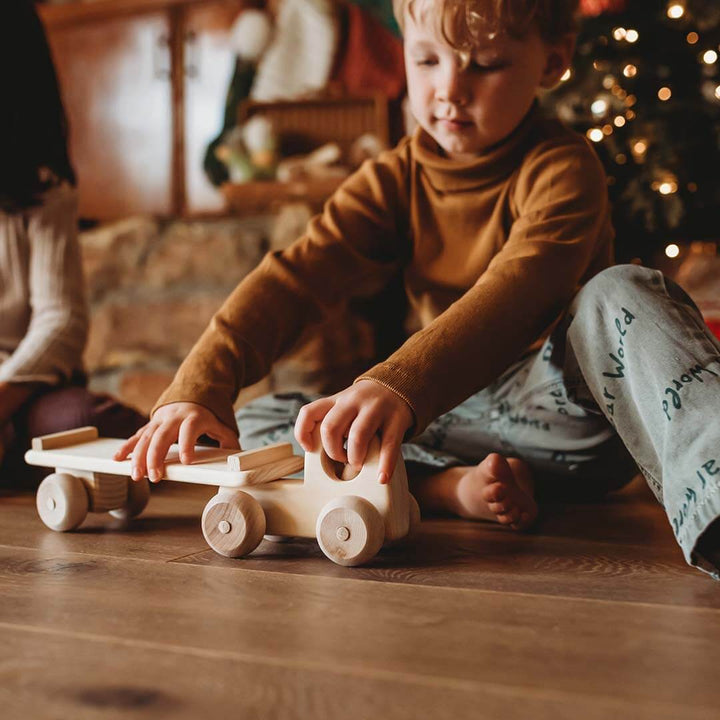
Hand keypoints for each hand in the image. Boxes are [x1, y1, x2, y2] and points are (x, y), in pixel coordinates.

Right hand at [114, 402, 239, 482]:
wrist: (192, 392)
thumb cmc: (208, 414)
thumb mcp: (221, 423)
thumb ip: (228, 438)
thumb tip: (238, 455)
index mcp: (194, 417)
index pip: (189, 431)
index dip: (188, 445)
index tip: (187, 461)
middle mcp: (174, 418)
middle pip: (162, 436)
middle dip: (156, 457)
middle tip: (154, 476)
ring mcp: (160, 421)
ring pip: (146, 438)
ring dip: (138, 457)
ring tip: (136, 475)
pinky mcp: (151, 424)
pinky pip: (136, 436)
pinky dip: (126, 447)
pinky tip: (117, 460)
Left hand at [294, 380, 413, 483]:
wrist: (399, 385)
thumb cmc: (366, 405)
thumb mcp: (345, 405)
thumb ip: (333, 422)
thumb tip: (323, 457)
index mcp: (337, 400)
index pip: (309, 412)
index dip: (303, 433)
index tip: (309, 449)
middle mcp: (353, 401)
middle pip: (330, 428)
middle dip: (333, 451)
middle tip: (342, 460)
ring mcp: (375, 408)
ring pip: (357, 436)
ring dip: (355, 457)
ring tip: (358, 464)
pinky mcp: (397, 419)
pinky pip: (388, 445)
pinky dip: (385, 465)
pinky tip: (382, 477)